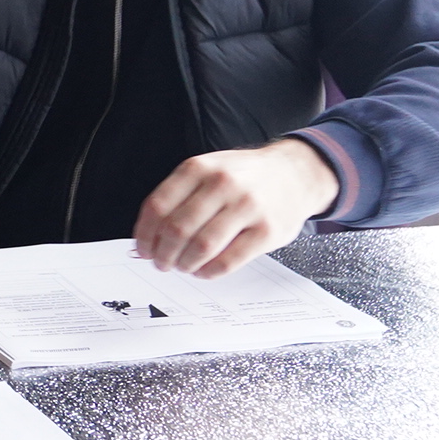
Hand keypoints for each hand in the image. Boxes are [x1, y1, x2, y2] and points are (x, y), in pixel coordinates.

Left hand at [132, 139, 340, 276]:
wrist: (296, 172)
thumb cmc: (245, 176)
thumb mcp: (208, 169)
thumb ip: (179, 196)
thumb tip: (147, 237)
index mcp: (199, 167)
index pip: (158, 206)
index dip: (145, 234)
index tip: (143, 249)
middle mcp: (222, 184)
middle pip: (177, 229)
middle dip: (163, 254)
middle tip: (161, 263)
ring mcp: (247, 206)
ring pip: (201, 246)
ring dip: (184, 264)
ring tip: (182, 267)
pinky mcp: (267, 230)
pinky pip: (229, 260)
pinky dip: (209, 272)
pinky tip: (204, 271)